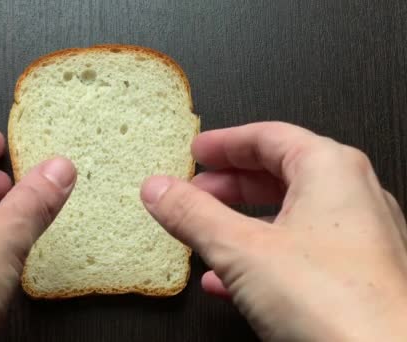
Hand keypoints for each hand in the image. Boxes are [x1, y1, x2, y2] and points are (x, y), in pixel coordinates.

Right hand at [141, 122, 406, 340]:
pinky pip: (298, 252)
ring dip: (240, 222)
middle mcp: (351, 196)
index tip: (196, 151)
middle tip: (195, 190)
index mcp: (330, 170)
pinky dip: (259, 256)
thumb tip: (158, 189)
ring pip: (287, 215)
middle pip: (279, 173)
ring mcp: (357, 237)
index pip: (268, 136)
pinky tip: (227, 280)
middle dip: (229, 184)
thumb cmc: (335, 303)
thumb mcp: (242, 251)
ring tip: (204, 232)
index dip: (225, 143)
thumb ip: (193, 215)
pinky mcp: (354, 276)